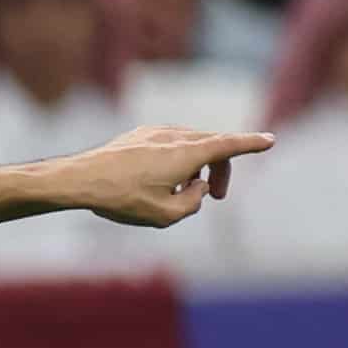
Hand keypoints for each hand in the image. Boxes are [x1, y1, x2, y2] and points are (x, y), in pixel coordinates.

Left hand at [60, 125, 273, 225]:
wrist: (77, 180)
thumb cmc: (121, 199)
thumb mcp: (166, 215)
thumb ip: (193, 203)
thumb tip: (197, 187)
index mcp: (186, 152)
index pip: (228, 145)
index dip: (251, 144)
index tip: (269, 141)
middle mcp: (174, 136)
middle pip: (212, 147)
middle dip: (220, 171)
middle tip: (217, 197)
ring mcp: (154, 132)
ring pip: (189, 146)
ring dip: (195, 168)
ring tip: (176, 194)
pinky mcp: (138, 135)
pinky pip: (168, 145)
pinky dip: (175, 162)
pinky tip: (156, 184)